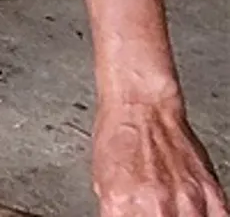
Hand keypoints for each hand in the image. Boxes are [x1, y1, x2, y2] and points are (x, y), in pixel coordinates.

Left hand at [93, 98, 226, 215]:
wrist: (142, 107)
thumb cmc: (119, 135)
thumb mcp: (102, 182)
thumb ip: (117, 213)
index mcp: (121, 204)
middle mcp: (156, 206)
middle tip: (150, 211)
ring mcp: (187, 201)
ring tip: (171, 210)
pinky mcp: (211, 193)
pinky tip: (192, 212)